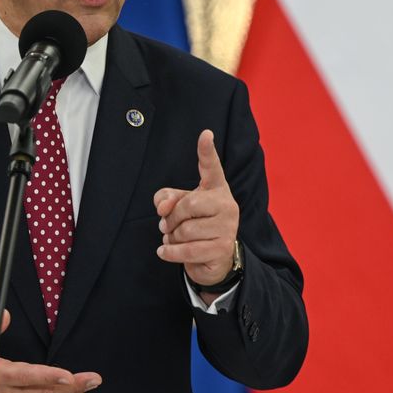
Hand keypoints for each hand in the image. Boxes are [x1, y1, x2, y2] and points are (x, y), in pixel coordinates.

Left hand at [154, 129, 239, 286]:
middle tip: (166, 226)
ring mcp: (228, 227)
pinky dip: (170, 252)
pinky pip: (187, 250)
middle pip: (188, 206)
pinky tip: (164, 251)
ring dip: (171, 238)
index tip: (205, 134)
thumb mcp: (178, 207)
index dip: (206, 151)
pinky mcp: (222, 248)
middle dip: (171, 219)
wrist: (214, 257)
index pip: (211, 167)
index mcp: (216, 188)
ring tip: (174, 239)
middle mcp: (227, 204)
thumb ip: (166, 199)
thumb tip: (163, 208)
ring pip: (185, 230)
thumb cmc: (194, 225)